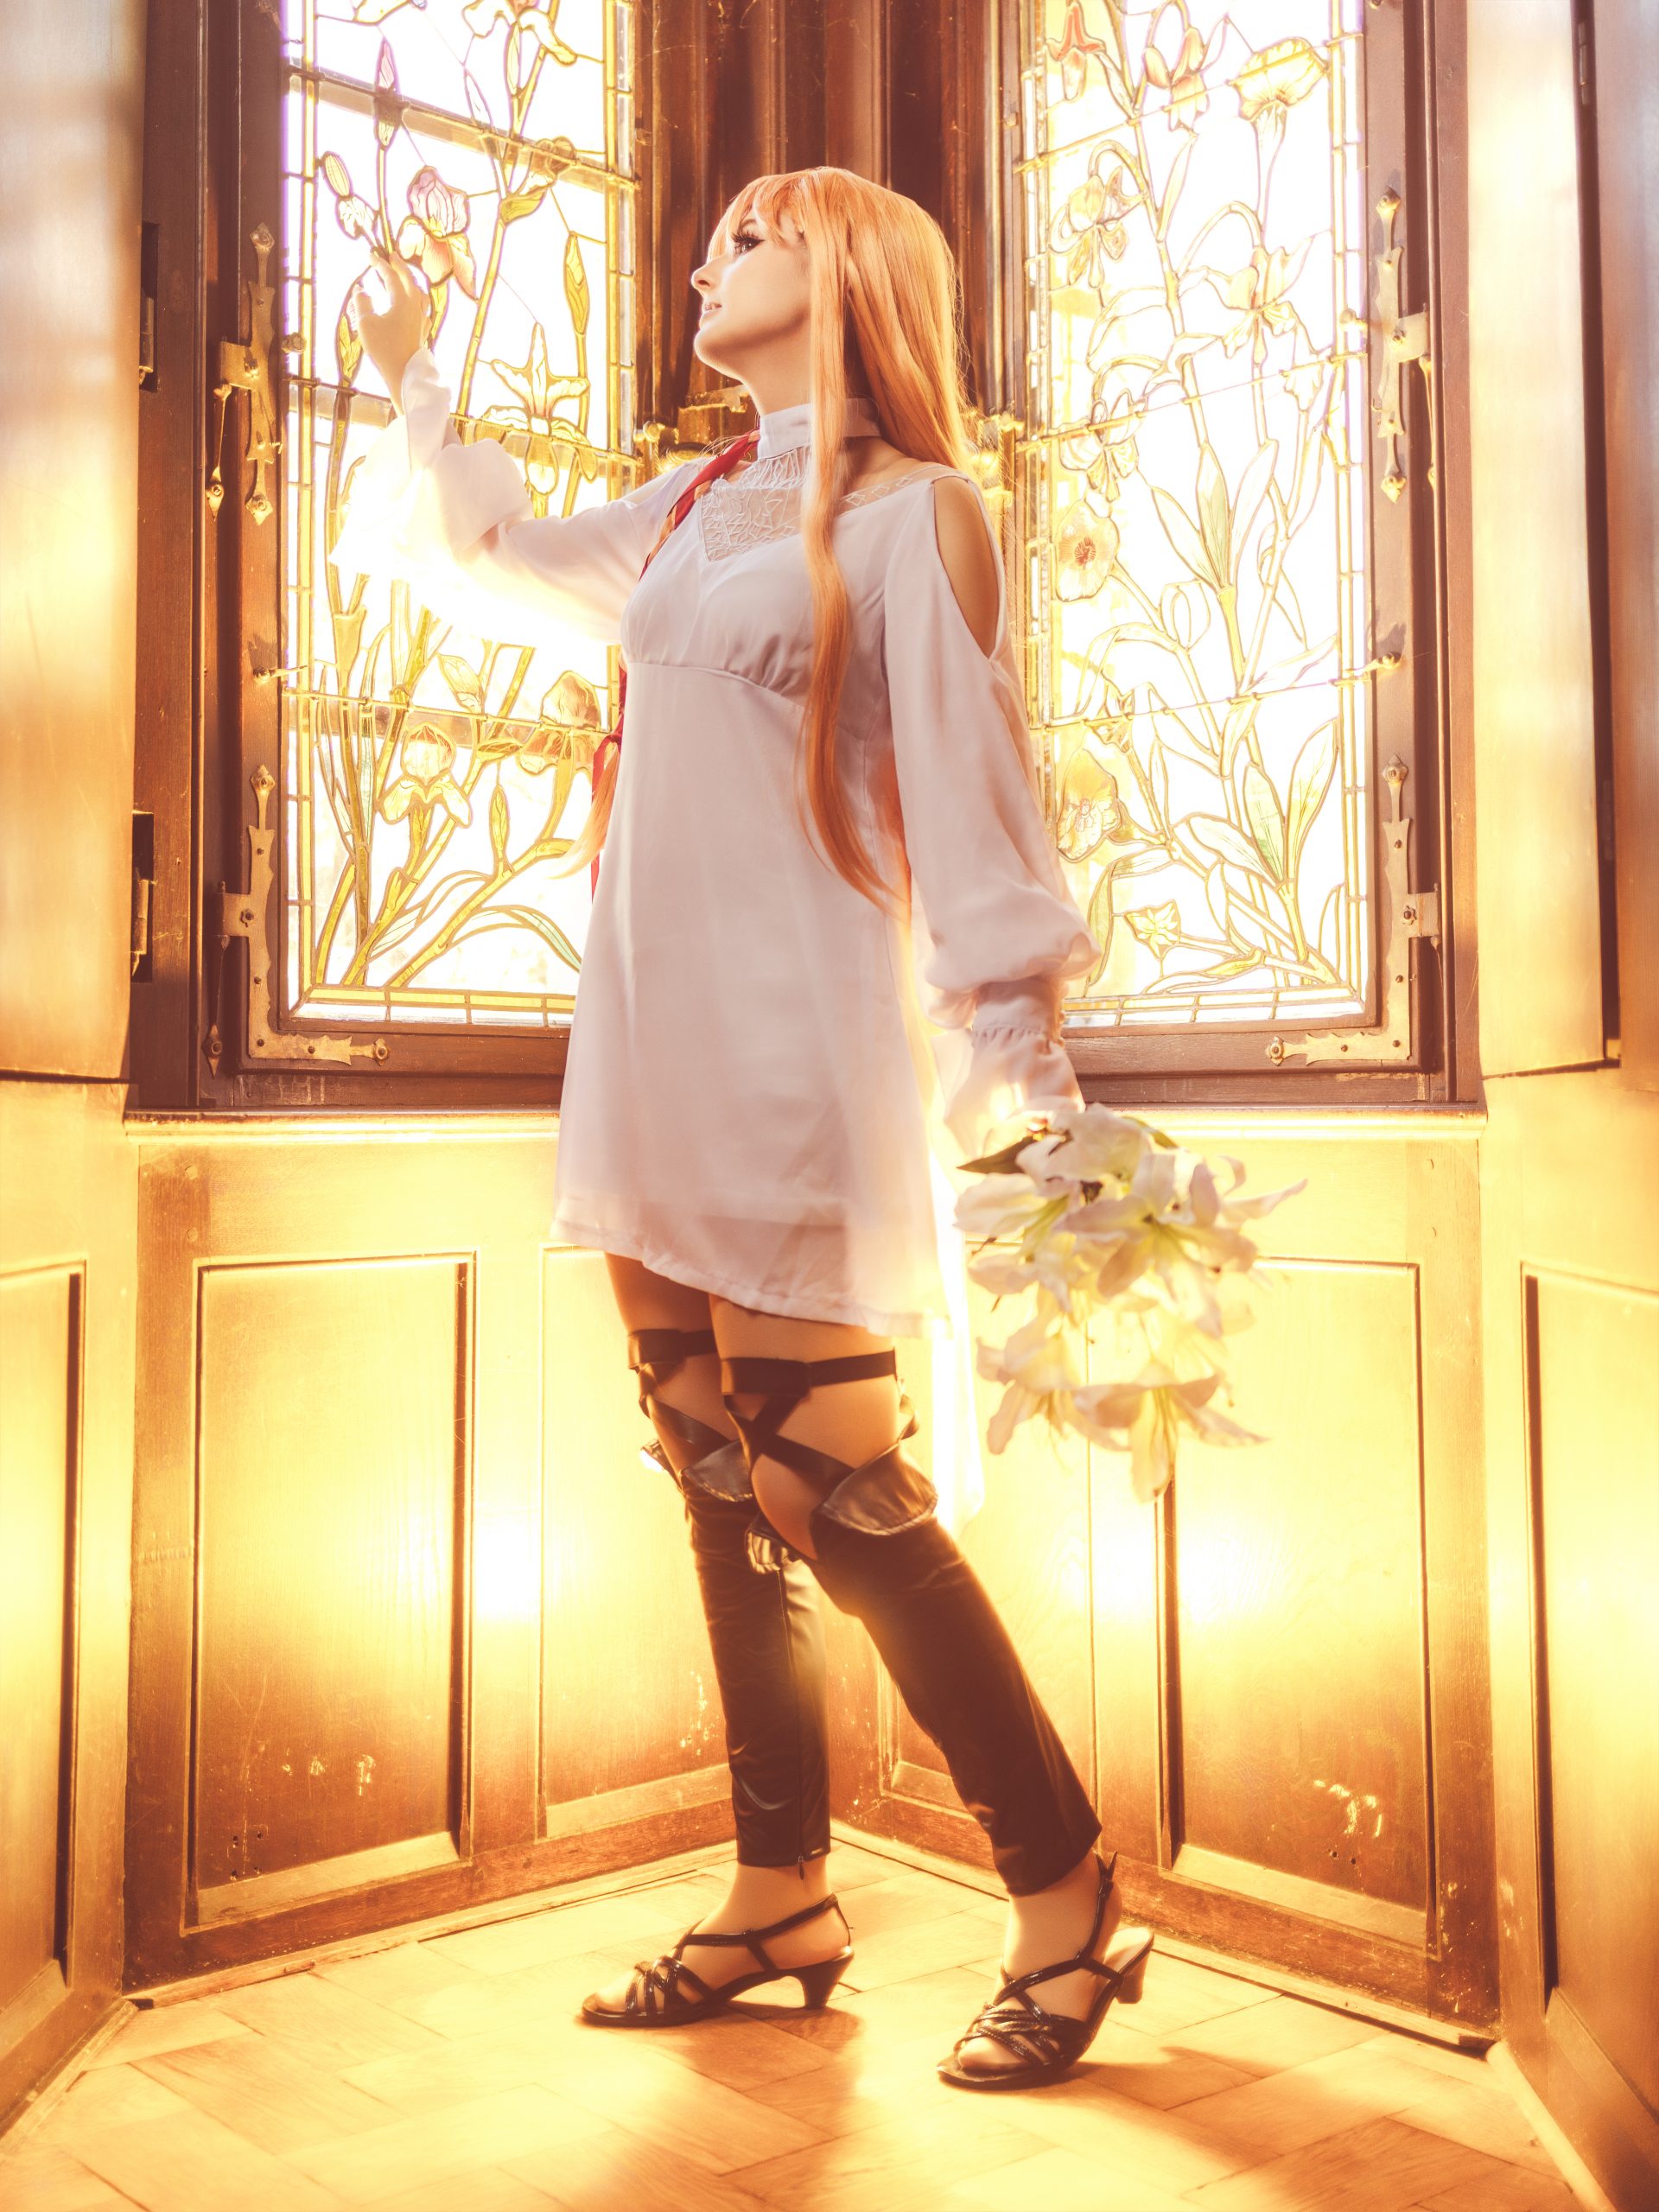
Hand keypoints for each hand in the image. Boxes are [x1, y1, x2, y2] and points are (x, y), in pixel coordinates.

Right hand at [348, 245, 430, 409]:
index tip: (370, 255)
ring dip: (412, 282)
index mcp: (402, 301)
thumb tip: (361, 289)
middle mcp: (415, 307)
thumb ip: (362, 303)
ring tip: (406, 277)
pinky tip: (417, 305)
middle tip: (392, 255)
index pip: (391, 276)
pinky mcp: (422, 332)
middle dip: (400, 266)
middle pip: (409, 280)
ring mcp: (422, 320)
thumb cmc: (384, 349)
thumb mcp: (366, 324)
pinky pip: (423, 310)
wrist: (404, 374)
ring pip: (420, 294)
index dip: (380, 264)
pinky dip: (418, 300)